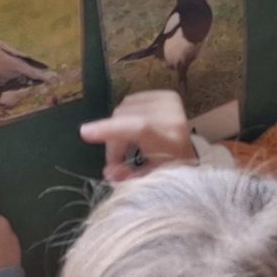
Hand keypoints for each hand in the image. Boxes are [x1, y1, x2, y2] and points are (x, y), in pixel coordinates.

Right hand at [79, 89, 195, 181]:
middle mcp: (173, 117)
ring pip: (124, 109)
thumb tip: (109, 173)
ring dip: (117, 129)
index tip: (85, 133)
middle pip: (124, 120)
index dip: (110, 130)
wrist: (191, 155)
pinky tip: (134, 130)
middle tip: (115, 162)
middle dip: (112, 142)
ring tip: (126, 148)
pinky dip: (126, 116)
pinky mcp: (166, 94)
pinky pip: (130, 101)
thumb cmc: (169, 172)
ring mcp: (170, 102)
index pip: (139, 128)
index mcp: (171, 140)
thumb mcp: (150, 181)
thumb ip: (128, 178)